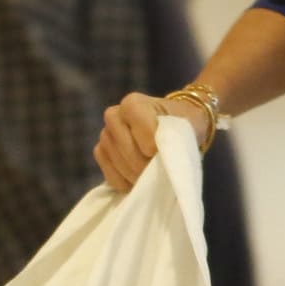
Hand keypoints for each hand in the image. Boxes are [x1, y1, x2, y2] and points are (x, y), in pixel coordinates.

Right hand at [95, 93, 209, 191]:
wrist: (171, 129)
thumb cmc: (179, 126)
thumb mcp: (183, 127)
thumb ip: (172, 139)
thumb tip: (161, 163)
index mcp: (132, 103)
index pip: (140, 128)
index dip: (153, 146)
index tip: (163, 153)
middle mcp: (114, 116)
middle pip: (126, 148)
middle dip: (144, 165)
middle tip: (160, 171)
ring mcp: (105, 135)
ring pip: (117, 162)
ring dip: (135, 175)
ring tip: (151, 176)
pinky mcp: (101, 153)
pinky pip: (108, 173)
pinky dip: (124, 182)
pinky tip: (138, 182)